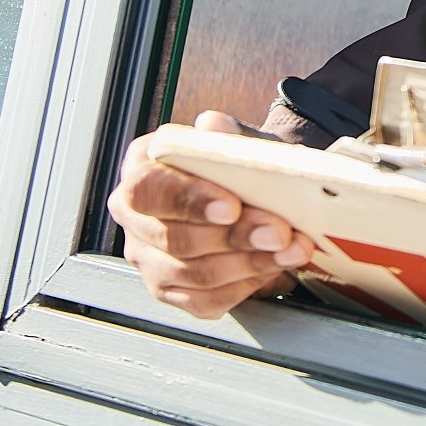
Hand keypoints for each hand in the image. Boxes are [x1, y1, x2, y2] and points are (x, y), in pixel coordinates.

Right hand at [109, 109, 310, 318]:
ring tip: (290, 249)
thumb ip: (226, 135)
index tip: (232, 206)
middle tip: (279, 231)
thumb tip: (212, 125)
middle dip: (235, 236)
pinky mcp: (171, 291)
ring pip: (193, 273)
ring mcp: (149, 259)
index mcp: (141, 171)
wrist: (251, 192)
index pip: (148, 189)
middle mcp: (135, 218)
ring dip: (250, 263)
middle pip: (174, 238)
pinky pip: (205, 300)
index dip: (189, 200)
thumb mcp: (237, 143)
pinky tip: (275, 268)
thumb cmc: (235, 167)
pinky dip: (247, 285)